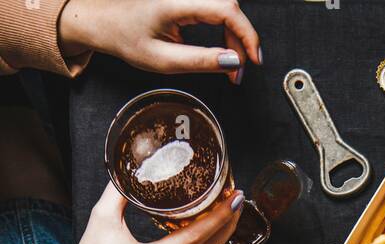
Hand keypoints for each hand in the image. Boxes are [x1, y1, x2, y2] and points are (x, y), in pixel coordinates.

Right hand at [40, 184, 242, 243]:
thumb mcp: (101, 220)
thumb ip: (120, 193)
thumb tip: (137, 166)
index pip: (193, 239)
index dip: (218, 218)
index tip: (233, 200)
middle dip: (227, 224)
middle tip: (236, 199)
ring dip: (219, 237)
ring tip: (227, 212)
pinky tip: (211, 233)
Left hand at [59, 0, 260, 79]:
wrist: (104, 21)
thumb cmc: (126, 38)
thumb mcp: (163, 60)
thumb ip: (200, 61)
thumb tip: (232, 62)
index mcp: (175, 2)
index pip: (226, 9)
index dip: (247, 34)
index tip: (254, 59)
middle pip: (229, 7)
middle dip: (241, 40)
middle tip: (237, 71)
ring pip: (225, 7)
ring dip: (234, 37)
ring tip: (230, 66)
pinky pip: (215, 8)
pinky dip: (225, 30)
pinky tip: (223, 50)